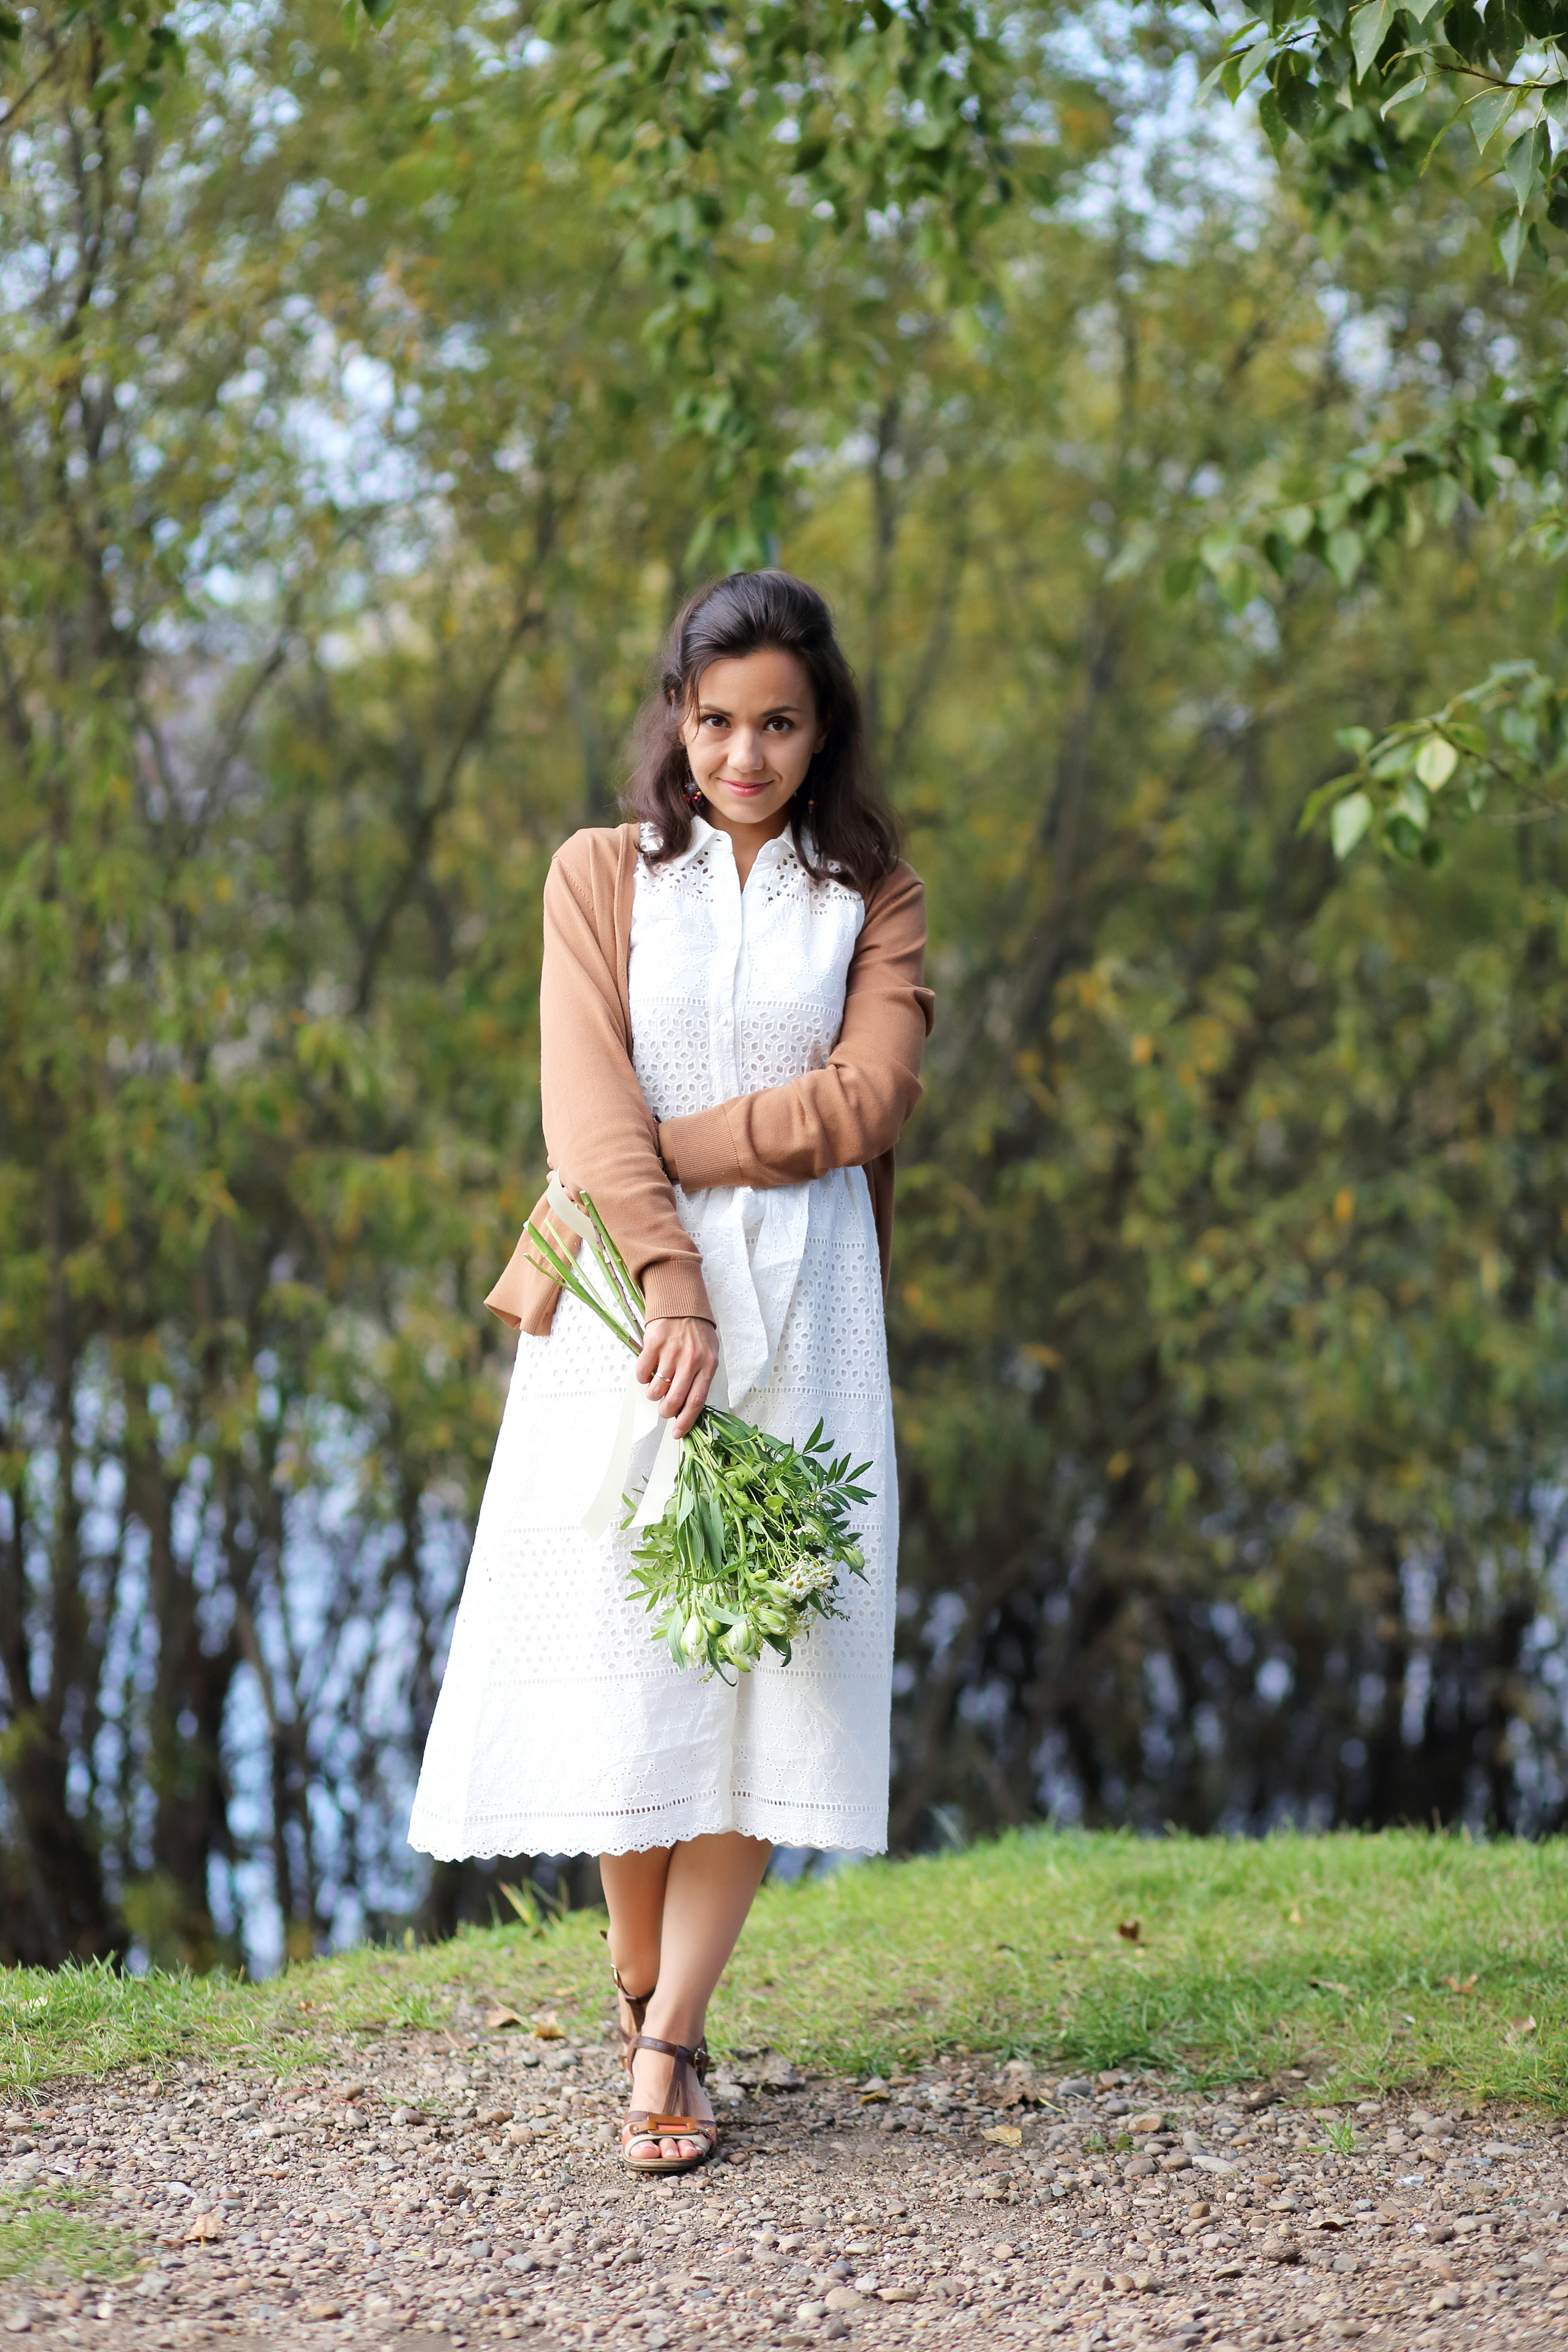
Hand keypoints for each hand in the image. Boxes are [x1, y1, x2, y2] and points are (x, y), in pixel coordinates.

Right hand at [635, 1317, 717, 1437]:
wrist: (682, 1303)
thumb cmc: (697, 1334)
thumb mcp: (708, 1355)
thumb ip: (700, 1379)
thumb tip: (686, 1408)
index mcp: (707, 1365)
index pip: (696, 1401)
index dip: (685, 1421)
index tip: (677, 1433)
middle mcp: (691, 1360)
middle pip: (674, 1399)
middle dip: (665, 1412)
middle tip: (663, 1410)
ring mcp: (671, 1351)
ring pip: (656, 1389)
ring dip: (653, 1395)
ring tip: (656, 1388)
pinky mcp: (654, 1343)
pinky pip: (642, 1372)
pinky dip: (642, 1378)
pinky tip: (647, 1373)